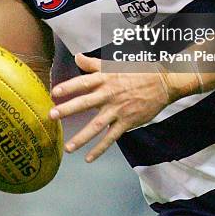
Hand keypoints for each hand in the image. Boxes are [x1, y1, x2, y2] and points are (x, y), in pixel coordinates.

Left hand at [50, 54, 197, 161]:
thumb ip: (94, 63)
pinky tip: (88, 157)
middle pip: (86, 102)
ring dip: (82, 137)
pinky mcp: (127, 122)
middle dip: (68, 109)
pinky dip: (100, 148)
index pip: (84, 82)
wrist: (162, 83)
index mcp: (106, 78)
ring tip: (68, 147)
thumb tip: (77, 57)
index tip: (55, 92)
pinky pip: (111, 137)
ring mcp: (118, 109)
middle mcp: (110, 94)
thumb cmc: (137, 72)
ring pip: (97, 125)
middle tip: (52, 115)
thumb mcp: (115, 64)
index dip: (69, 86)